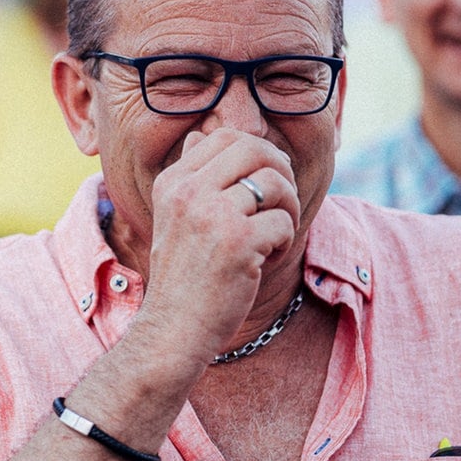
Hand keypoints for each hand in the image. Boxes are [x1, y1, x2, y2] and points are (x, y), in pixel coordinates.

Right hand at [135, 128, 298, 362]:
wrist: (173, 327)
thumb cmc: (183, 274)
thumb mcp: (174, 216)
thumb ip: (190, 176)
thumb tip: (200, 134)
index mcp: (172, 181)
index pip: (224, 136)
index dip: (255, 152)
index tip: (264, 180)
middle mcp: (188, 192)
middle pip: (253, 148)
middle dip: (279, 170)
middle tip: (282, 200)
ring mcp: (213, 215)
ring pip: (274, 183)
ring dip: (288, 208)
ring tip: (276, 234)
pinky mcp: (238, 243)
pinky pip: (283, 222)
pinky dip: (285, 242)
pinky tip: (266, 260)